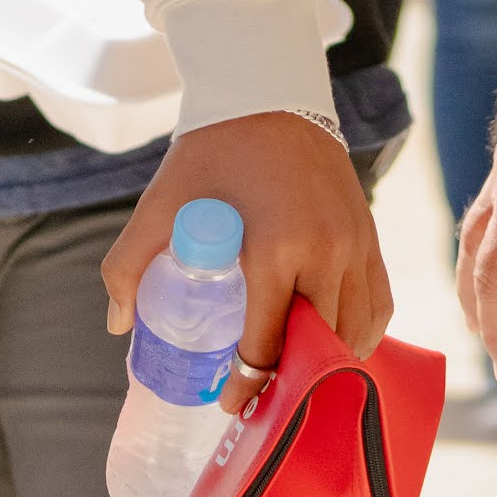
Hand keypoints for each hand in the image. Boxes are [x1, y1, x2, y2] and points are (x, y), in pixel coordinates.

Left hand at [102, 110, 387, 374]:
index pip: (269, 344)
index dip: (249, 384)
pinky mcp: (372, 237)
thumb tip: (118, 325)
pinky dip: (359, 333)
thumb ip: (127, 263)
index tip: (231, 402)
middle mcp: (329, 253)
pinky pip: (378, 304)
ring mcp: (358, 246)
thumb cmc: (213, 150)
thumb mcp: (161, 203)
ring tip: (294, 375)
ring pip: (355, 332)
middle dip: (291, 381)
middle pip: (319, 347)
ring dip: (328, 361)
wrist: (269, 94)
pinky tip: (331, 344)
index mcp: (279, 249)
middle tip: (262, 397)